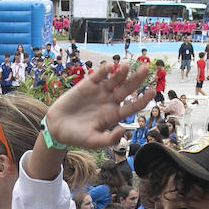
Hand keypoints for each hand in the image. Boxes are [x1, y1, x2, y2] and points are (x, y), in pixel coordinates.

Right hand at [39, 60, 157, 149]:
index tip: (152, 91)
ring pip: (115, 79)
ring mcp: (100, 92)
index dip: (143, 99)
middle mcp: (110, 101)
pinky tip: (109, 66)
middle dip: (137, 79)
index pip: (133, 106)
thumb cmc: (76, 137)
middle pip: (128, 88)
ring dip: (121, 72)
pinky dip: (104, 70)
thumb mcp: (93, 142)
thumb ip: (109, 139)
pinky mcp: (88, 84)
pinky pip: (99, 75)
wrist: (56, 127)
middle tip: (145, 69)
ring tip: (125, 66)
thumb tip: (123, 131)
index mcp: (114, 115)